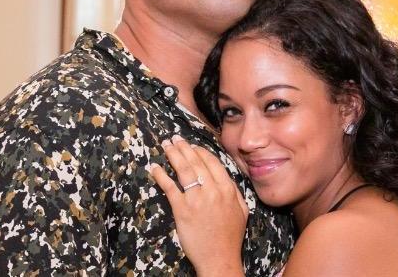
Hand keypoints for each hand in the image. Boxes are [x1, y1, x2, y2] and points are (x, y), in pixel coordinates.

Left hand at [150, 135, 247, 276]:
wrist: (219, 258)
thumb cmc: (230, 238)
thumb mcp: (242, 211)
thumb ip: (235, 192)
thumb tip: (227, 179)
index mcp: (227, 189)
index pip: (212, 162)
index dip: (200, 152)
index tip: (192, 146)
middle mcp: (212, 190)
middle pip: (196, 162)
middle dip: (184, 148)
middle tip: (174, 139)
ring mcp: (196, 199)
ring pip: (184, 170)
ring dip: (173, 155)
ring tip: (166, 146)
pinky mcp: (182, 209)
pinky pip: (170, 188)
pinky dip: (161, 176)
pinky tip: (155, 168)